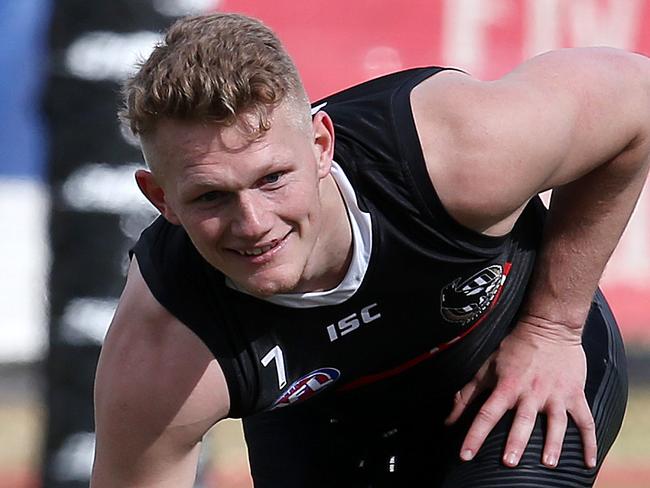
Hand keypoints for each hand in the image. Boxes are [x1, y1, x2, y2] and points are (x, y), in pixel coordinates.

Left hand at [445, 319, 596, 468]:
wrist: (548, 326)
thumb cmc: (514, 349)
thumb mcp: (486, 369)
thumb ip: (467, 395)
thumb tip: (449, 420)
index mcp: (506, 387)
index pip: (486, 414)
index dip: (474, 435)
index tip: (466, 455)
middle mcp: (530, 393)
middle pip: (522, 420)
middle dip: (515, 441)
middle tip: (509, 461)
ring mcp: (555, 394)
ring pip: (556, 423)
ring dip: (553, 443)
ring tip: (549, 463)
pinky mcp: (575, 395)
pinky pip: (585, 421)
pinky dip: (589, 442)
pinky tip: (588, 462)